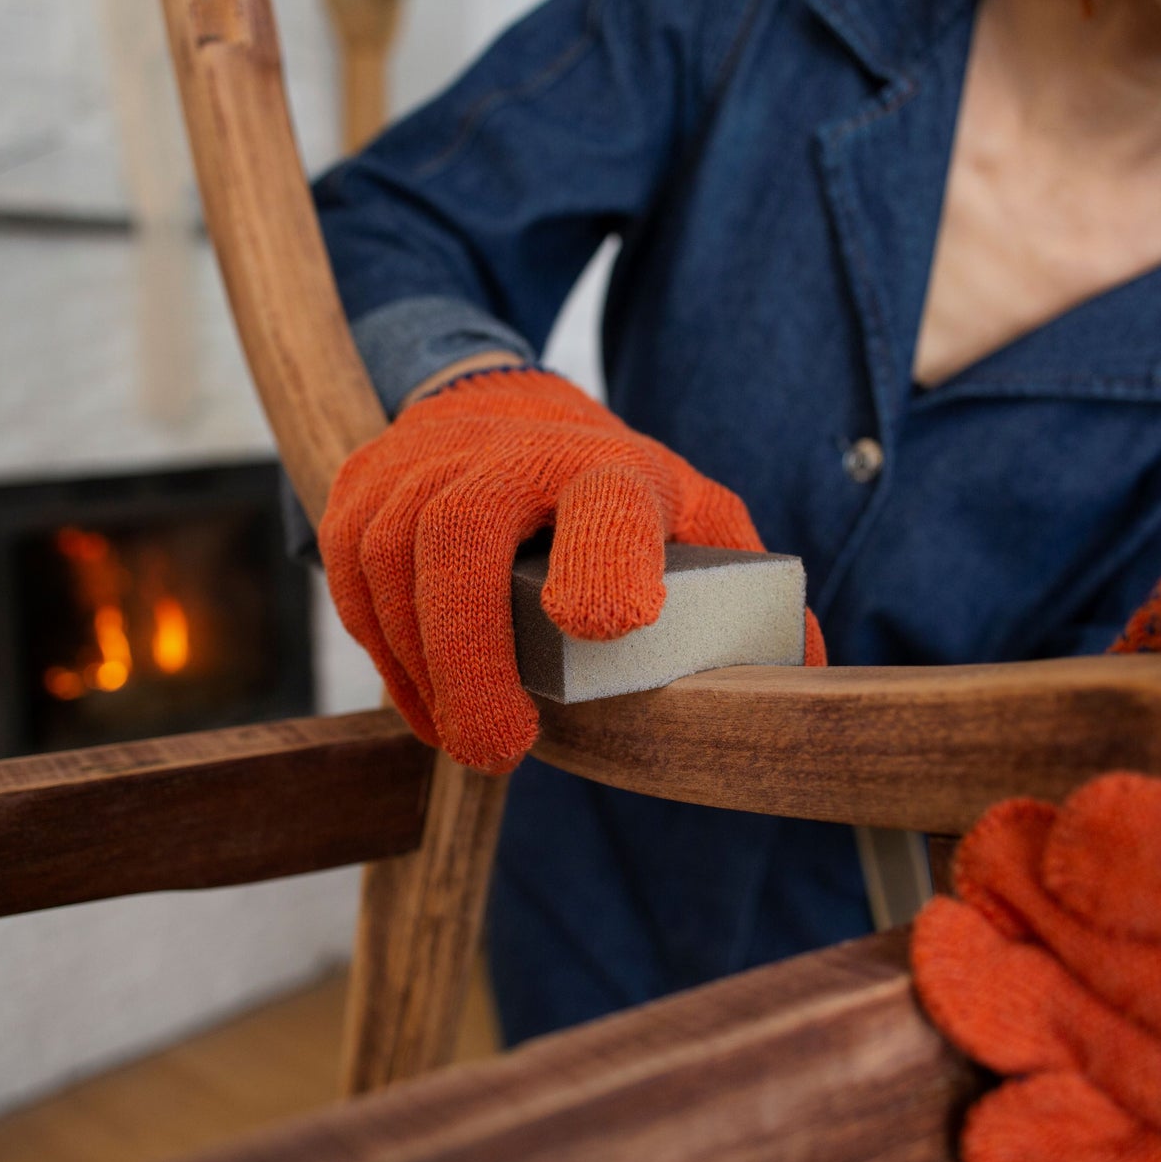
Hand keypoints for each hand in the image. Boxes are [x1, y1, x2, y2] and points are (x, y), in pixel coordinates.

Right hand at [320, 367, 823, 771]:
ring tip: (469, 733)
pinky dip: (384, 654)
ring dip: (424, 671)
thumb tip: (812, 675)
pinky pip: (349, 579)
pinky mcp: (359, 486)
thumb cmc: (612, 494)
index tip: (606, 621)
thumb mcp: (693, 524)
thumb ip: (747, 597)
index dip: (604, 557)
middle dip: (470, 656)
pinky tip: (426, 696)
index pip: (605, 503)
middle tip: (500, 749)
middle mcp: (509, 454)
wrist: (504, 412)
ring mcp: (422, 463)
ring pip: (392, 566)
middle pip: (461, 538)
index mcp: (609, 469)